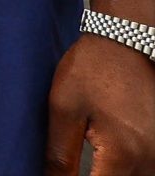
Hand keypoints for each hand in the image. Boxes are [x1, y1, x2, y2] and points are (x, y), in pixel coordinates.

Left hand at [47, 35, 154, 175]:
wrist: (126, 41)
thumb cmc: (92, 70)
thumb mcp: (63, 109)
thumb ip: (59, 154)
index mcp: (123, 155)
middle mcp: (151, 160)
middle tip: (73, 168)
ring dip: (111, 175)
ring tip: (91, 164)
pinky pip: (145, 169)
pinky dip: (127, 170)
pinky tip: (109, 162)